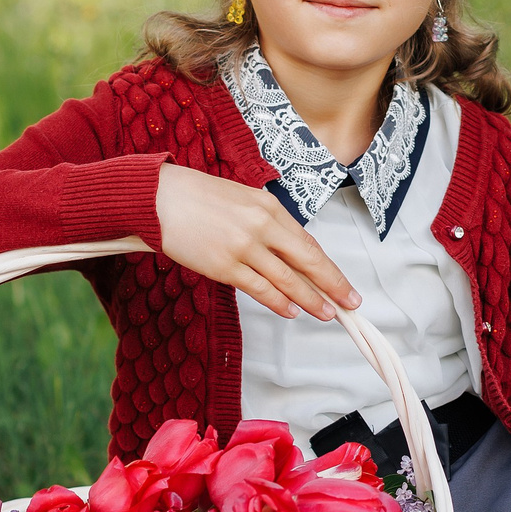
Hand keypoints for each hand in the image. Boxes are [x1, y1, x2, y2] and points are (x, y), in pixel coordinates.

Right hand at [154, 163, 360, 321]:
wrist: (158, 197)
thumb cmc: (199, 198)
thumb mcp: (243, 200)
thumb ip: (267, 223)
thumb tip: (288, 252)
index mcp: (269, 207)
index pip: (308, 244)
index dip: (329, 268)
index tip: (344, 285)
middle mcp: (262, 226)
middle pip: (307, 262)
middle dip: (333, 286)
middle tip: (351, 305)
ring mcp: (244, 247)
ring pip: (287, 280)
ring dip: (310, 300)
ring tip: (327, 314)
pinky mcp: (224, 266)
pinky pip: (259, 289)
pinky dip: (278, 302)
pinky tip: (292, 312)